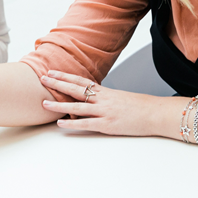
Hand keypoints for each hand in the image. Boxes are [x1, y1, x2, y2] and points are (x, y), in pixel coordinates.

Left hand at [39, 70, 168, 135]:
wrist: (156, 113)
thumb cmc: (141, 107)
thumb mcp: (121, 98)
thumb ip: (106, 99)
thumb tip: (94, 100)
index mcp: (106, 92)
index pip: (81, 81)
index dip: (65, 76)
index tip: (52, 72)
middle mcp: (103, 99)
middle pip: (76, 88)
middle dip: (57, 83)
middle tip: (42, 78)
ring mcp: (104, 111)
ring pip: (77, 106)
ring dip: (59, 104)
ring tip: (44, 102)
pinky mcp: (107, 124)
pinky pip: (86, 123)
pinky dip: (72, 124)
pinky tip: (60, 124)